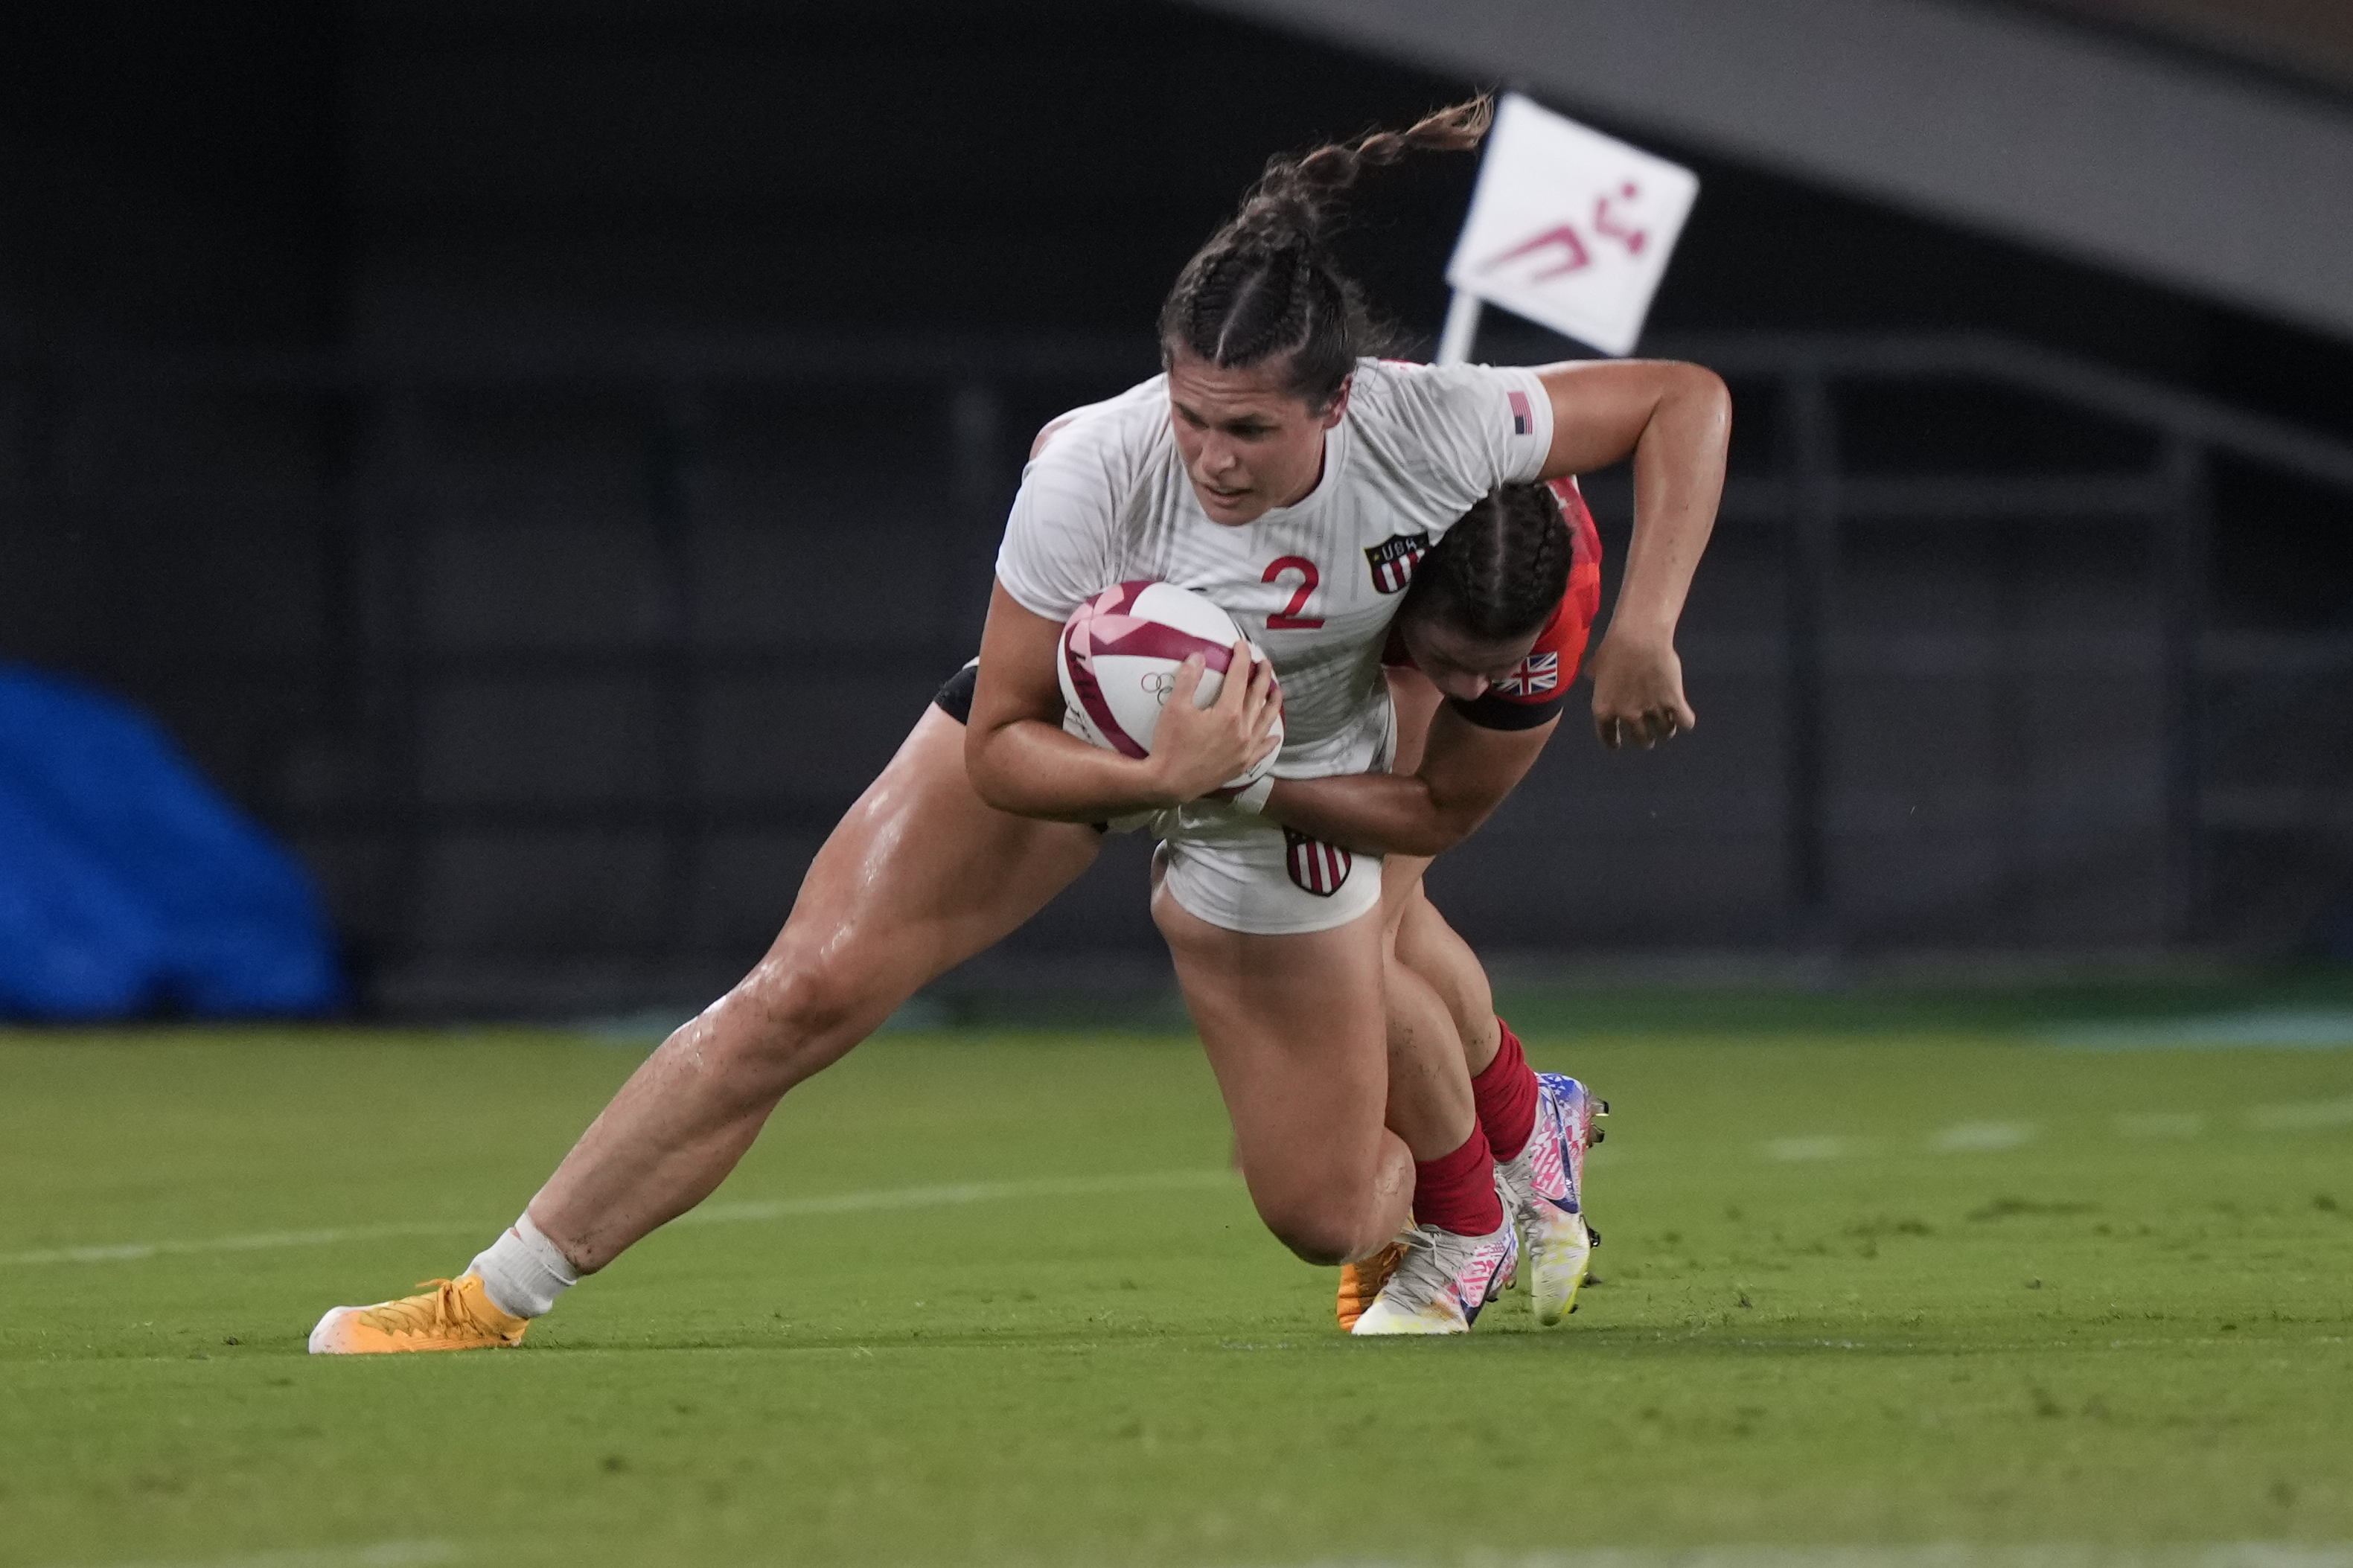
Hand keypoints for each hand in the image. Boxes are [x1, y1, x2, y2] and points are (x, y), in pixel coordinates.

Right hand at [1147, 640, 1281, 800]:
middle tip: (1264, 663)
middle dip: (1262, 677)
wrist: (1169, 783)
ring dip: (1272, 704)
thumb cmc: (1170, 745)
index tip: (1242, 646)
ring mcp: (1245, 749)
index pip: (1239, 678)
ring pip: (1265, 722)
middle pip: (1257, 697)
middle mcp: (1242, 730)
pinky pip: (1262, 751)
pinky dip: (1269, 741)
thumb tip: (1198, 656)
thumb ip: (1188, 680)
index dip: (1241, 658)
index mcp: (1228, 713)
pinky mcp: (1242, 765)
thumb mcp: (1174, 708)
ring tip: (1277, 691)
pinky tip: (1274, 736)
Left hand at [1590, 630, 1695, 750]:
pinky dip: (1686, 720)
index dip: (1615, 742)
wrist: (1638, 635)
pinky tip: (1684, 715)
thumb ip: (1595, 676)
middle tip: (1650, 735)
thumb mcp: (1597, 664)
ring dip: (1667, 730)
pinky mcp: (1674, 701)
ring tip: (1669, 723)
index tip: (1619, 743)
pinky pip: (1685, 722)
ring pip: (1666, 733)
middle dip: (1646, 739)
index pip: (1609, 739)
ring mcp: (1651, 709)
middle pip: (1642, 741)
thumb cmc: (1615, 646)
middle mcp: (1627, 715)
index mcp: (1604, 710)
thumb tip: (1591, 675)